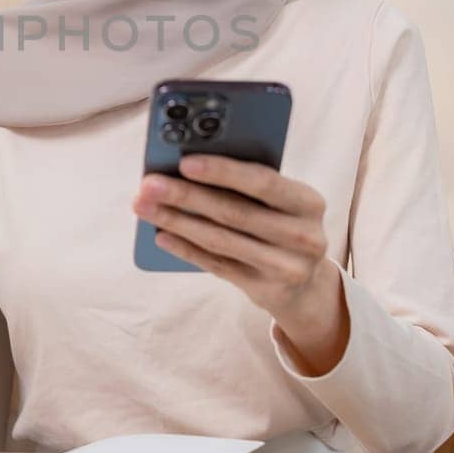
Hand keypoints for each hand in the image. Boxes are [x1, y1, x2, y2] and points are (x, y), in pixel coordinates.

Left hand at [132, 153, 349, 372]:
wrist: (307, 282)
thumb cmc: (283, 222)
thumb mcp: (282, 201)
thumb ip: (249, 184)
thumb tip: (187, 167)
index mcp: (308, 202)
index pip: (263, 182)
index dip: (222, 172)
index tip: (184, 163)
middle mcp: (303, 236)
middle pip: (234, 212)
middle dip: (186, 196)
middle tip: (149, 185)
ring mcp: (286, 267)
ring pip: (221, 240)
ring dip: (176, 222)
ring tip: (144, 207)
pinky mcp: (265, 290)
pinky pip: (217, 265)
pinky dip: (186, 249)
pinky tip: (161, 235)